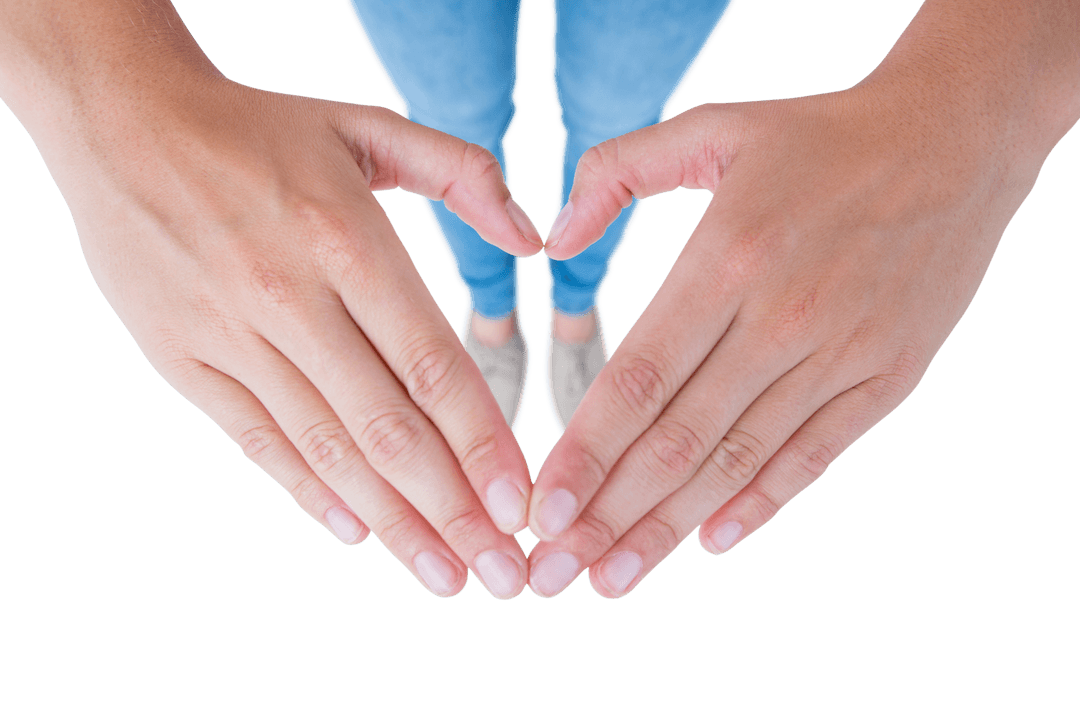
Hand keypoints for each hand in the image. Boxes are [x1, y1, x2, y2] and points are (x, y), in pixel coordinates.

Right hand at [27, 69, 541, 597]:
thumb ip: (462, 172)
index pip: (432, 367)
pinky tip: (357, 532)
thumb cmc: (261, 130)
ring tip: (443, 575)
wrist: (122, 122)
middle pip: (387, 428)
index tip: (521, 505)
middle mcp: (290, 299)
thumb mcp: (367, 128)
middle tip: (502, 573)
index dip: (483, 444)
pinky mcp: (185, 360)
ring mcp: (231, 336)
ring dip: (392, 522)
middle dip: (452, 512)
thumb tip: (531, 238)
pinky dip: (309, 491)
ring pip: (326, 450)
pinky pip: (257, 441)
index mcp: (346, 242)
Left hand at [526, 2, 1078, 596]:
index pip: (638, 379)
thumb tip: (553, 240)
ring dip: (668, 527)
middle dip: (606, 515)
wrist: (955, 142)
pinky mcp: (885, 377)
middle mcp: (781, 318)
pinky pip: (814, 455)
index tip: (539, 510)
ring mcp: (839, 355)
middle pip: (677, 440)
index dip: (584, 452)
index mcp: (728, 258)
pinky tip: (711, 539)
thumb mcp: (713, 127)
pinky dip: (761, 502)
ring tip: (612, 576)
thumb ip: (619, 172)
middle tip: (551, 571)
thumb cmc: (820, 139)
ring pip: (737, 461)